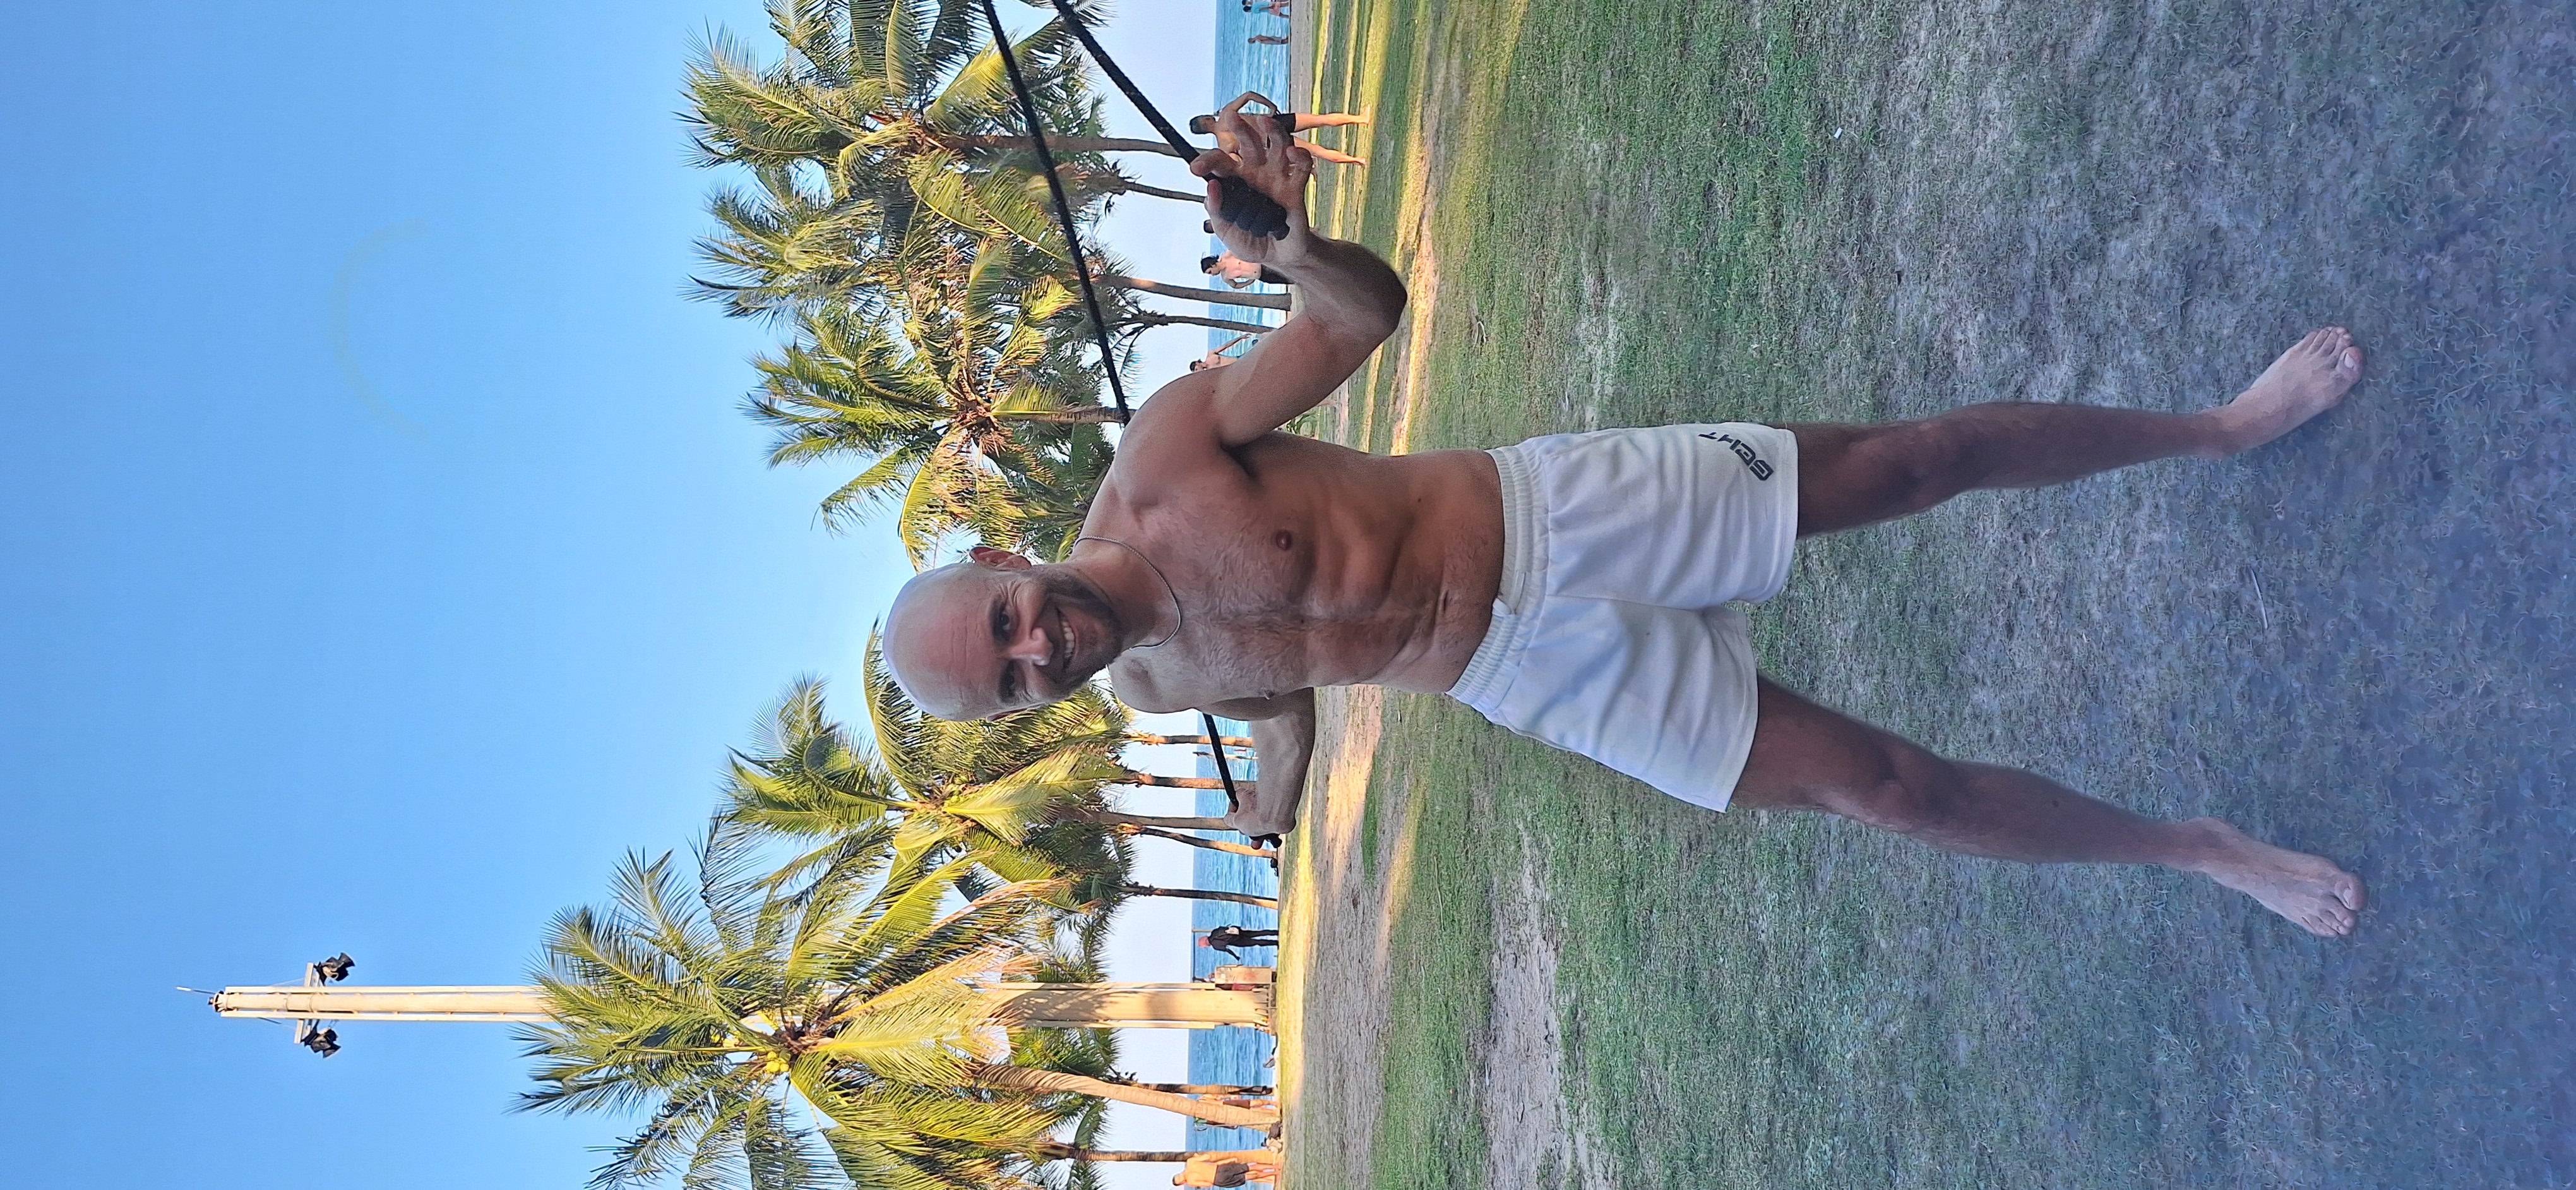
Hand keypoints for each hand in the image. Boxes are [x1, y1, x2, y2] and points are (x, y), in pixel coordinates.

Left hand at [1189, 108, 1313, 261]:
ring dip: (1273, 130)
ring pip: (1278, 145)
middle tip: (1232, 118)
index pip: (1220, 162)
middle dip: (1241, 128)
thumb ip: (1217, 210)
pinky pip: (1301, 165)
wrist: (1279, 256)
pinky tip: (1292, 152)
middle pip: (1249, 143)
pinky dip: (1300, 155)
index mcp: (1235, 180)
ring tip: (1267, 121)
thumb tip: (1211, 186)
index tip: (1196, 169)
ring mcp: (1277, 177)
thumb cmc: (1250, 240)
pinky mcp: (1295, 187)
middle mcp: (1256, 172)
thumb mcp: (1225, 230)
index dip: (1208, 161)